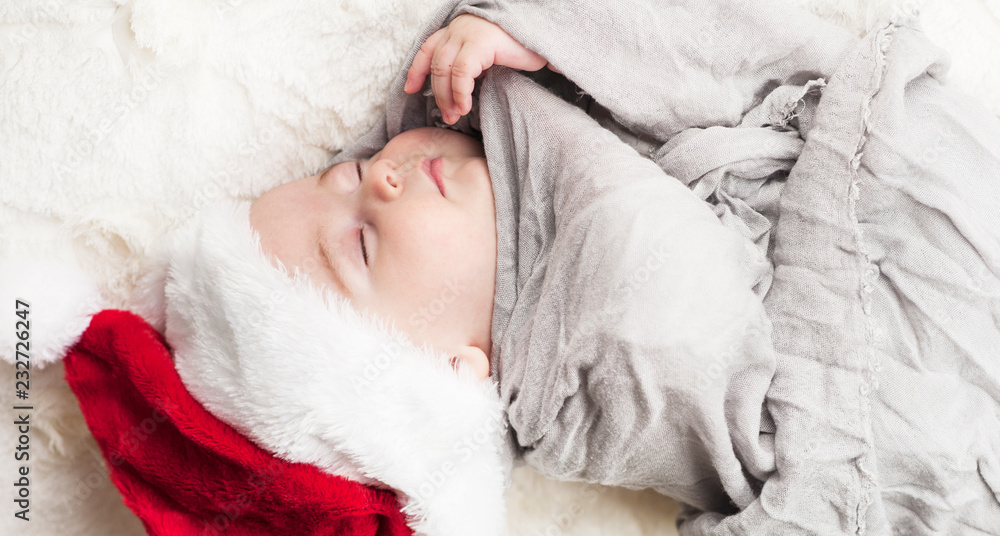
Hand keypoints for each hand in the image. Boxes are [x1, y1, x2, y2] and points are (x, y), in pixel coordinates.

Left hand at [404, 14, 553, 123]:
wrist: (543, 34)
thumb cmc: (519, 46)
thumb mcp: (487, 55)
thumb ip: (470, 64)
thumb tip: (456, 90)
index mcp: (457, 30)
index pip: (427, 49)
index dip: (416, 70)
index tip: (410, 89)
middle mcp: (458, 28)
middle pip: (435, 64)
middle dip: (437, 94)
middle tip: (447, 116)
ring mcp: (468, 33)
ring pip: (444, 69)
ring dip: (447, 97)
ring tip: (455, 115)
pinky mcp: (480, 42)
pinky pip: (461, 72)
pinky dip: (460, 92)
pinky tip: (465, 106)